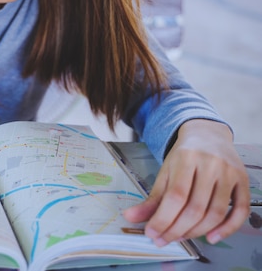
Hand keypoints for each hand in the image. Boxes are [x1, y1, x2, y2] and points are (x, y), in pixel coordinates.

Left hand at [123, 119, 249, 245]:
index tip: (152, 233)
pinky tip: (211, 238)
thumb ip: (151, 198)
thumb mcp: (165, 171)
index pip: (175, 196)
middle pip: (195, 208)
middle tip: (163, 239)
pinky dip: (227, 229)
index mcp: (186, 158)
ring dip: (196, 232)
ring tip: (180, 237)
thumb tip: (130, 217)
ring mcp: (229, 173)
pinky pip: (240, 211)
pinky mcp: (243, 181)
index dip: (163, 219)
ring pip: (215, 213)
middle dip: (177, 229)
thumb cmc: (184, 156)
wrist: (208, 135)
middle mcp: (211, 165)